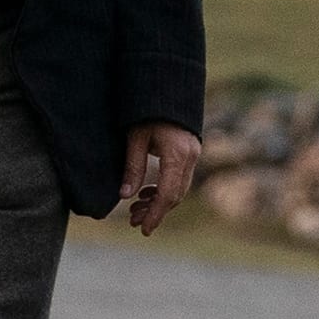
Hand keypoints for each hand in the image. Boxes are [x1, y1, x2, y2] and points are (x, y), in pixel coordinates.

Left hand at [122, 121, 201, 235]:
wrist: (166, 90)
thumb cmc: (145, 112)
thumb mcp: (134, 139)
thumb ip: (132, 167)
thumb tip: (124, 196)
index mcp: (177, 154)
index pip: (168, 193)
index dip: (156, 214)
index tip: (143, 229)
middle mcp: (191, 157)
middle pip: (176, 195)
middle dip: (156, 211)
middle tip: (133, 221)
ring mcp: (194, 155)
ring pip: (179, 189)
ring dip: (159, 202)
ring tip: (135, 209)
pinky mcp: (190, 153)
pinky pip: (180, 179)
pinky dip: (164, 190)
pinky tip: (146, 194)